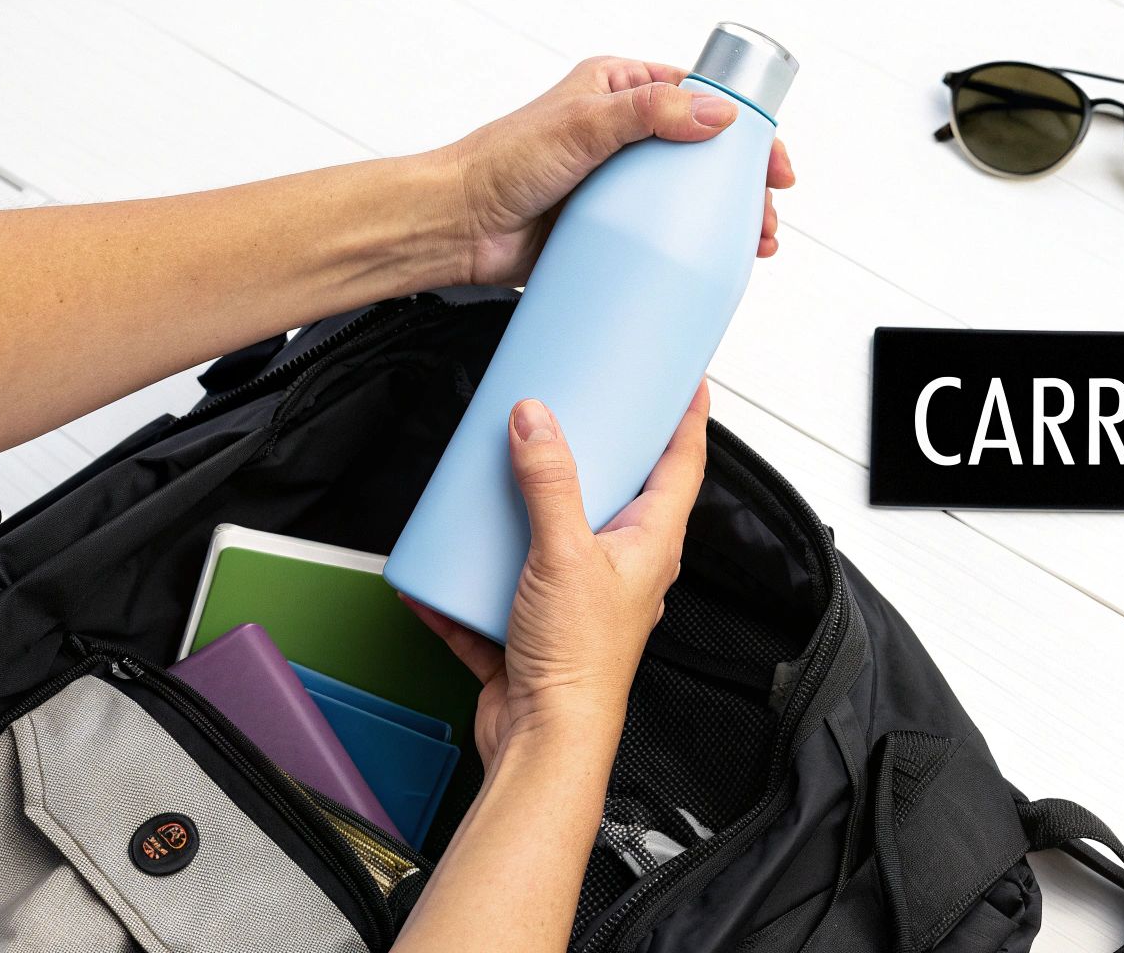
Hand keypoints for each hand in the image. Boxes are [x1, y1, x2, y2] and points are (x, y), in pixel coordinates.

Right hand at [411, 382, 709, 770]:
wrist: (544, 743)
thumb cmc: (579, 664)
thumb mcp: (563, 554)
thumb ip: (549, 485)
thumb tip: (537, 422)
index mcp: (650, 545)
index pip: (682, 466)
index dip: (686, 420)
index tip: (685, 380)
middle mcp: (621, 568)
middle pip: (612, 497)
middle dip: (588, 458)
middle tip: (567, 416)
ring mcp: (576, 598)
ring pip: (549, 540)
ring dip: (519, 515)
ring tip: (490, 482)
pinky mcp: (532, 628)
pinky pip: (496, 591)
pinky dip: (467, 582)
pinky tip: (436, 570)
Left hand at [443, 57, 796, 288]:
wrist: (458, 227)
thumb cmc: (499, 164)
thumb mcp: (581, 123)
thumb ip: (649, 112)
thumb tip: (716, 115)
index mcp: (618, 91)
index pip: (698, 98)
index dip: (742, 126)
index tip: (769, 156)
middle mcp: (622, 135)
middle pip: (704, 155)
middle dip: (744, 184)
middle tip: (767, 211)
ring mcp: (618, 185)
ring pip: (689, 200)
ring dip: (726, 221)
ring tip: (755, 244)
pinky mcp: (610, 228)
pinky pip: (662, 237)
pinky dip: (692, 250)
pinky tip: (714, 265)